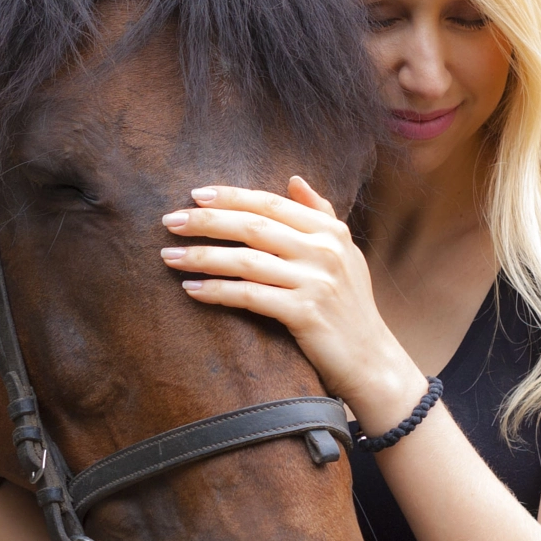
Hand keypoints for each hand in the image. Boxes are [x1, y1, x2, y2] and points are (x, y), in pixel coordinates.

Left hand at [159, 177, 426, 431]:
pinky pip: (250, 296)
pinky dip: (217, 290)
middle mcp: (325, 251)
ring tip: (168, 256)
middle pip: (253, 227)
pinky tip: (192, 289)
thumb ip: (320, 214)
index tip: (194, 194)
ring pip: (247, 260)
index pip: (271, 204)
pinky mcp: (306, 313)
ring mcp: (317, 282)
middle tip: (170, 221)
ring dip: (203, 257)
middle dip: (207, 222)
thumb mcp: (343, 254)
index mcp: (330, 231)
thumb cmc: (348, 307)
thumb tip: (293, 179)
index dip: (231, 196)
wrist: (372, 361)